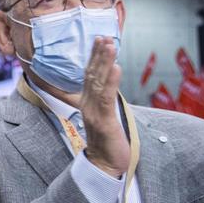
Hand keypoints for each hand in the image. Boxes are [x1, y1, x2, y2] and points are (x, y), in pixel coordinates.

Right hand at [81, 37, 128, 176]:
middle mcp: (87, 105)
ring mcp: (94, 113)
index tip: (99, 39)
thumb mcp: (104, 117)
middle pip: (91, 75)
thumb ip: (104, 100)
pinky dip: (110, 81)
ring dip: (104, 62)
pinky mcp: (103, 122)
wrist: (104, 166)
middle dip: (98, 54)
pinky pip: (106, 98)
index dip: (94, 57)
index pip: (89, 75)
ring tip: (109, 45)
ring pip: (97, 82)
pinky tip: (116, 68)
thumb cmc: (107, 142)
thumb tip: (108, 84)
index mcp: (88, 103)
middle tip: (104, 36)